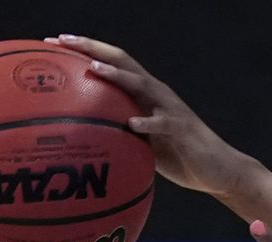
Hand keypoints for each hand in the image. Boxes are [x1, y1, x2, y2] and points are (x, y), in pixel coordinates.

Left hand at [48, 35, 254, 198]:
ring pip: (142, 85)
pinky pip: (163, 124)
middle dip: (91, 48)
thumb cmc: (178, 157)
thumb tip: (85, 139)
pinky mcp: (182, 129)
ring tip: (94, 69)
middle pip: (122, 61)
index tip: (54, 43)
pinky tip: (131, 124)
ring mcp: (170, 108)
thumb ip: (119, 133)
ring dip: (118, 76)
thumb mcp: (142, 144)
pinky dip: (147, 123)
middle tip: (62, 41)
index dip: (84, 50)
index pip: (111, 63)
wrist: (217, 170)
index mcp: (143, 94)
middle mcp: (155, 93)